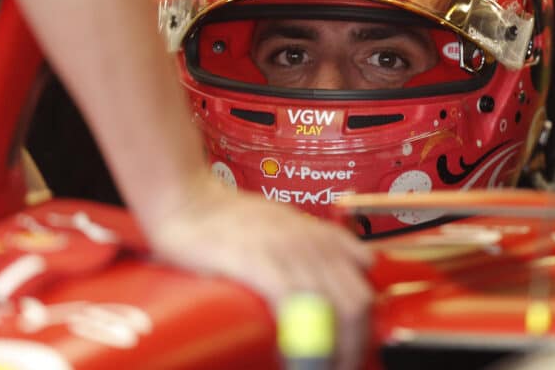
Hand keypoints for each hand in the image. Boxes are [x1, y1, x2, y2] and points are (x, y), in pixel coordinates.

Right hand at [147, 177, 373, 369]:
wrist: (188, 201)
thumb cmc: (229, 221)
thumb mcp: (284, 230)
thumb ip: (309, 254)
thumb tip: (326, 294)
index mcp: (324, 238)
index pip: (366, 287)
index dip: (364, 329)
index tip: (351, 354)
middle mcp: (315, 243)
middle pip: (359, 303)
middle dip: (354, 346)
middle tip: (336, 368)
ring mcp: (290, 251)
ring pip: (337, 307)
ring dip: (332, 351)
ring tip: (315, 369)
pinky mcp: (259, 261)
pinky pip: (295, 304)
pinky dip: (299, 339)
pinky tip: (291, 359)